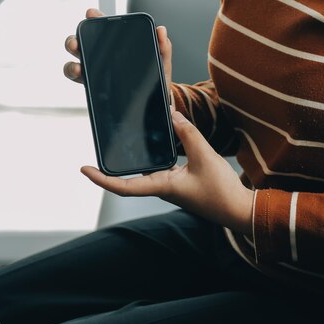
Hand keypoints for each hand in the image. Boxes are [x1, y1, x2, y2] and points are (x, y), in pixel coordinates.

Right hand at [63, 8, 173, 103]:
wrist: (157, 102)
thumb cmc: (156, 78)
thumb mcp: (161, 61)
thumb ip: (163, 46)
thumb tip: (161, 31)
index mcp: (116, 46)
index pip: (102, 29)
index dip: (94, 19)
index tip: (91, 14)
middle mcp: (102, 57)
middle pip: (80, 44)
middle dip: (73, 41)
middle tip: (76, 43)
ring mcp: (96, 72)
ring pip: (75, 63)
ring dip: (72, 63)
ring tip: (78, 67)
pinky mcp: (94, 87)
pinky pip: (80, 81)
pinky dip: (77, 78)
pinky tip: (82, 79)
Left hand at [81, 110, 253, 233]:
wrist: (238, 209)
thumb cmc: (221, 192)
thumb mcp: (205, 156)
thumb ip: (188, 133)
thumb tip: (172, 115)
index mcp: (162, 187)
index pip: (124, 187)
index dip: (102, 180)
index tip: (84, 169)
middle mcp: (162, 188)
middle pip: (130, 178)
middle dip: (114, 166)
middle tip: (100, 147)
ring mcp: (171, 186)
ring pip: (147, 171)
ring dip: (135, 159)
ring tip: (125, 139)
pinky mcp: (181, 183)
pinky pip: (162, 168)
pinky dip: (156, 156)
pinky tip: (160, 140)